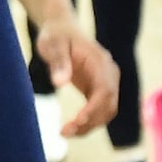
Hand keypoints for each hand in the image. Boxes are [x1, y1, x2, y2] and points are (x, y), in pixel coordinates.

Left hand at [33, 10, 117, 140]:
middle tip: (65, 132)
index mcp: (100, 61)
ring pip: (107, 111)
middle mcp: (109, 73)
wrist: (61, 29)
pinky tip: (72, 128)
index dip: (94, 108)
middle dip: (90, 121)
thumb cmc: (55, 35)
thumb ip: (58, 62)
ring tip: (65, 133)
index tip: (79, 120)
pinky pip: (100, 110)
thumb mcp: (52, 45)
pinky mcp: (100, 89)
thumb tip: (60, 83)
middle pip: (109, 104)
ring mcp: (107, 81)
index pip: (104, 90)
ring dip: (90, 125)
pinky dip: (89, 121)